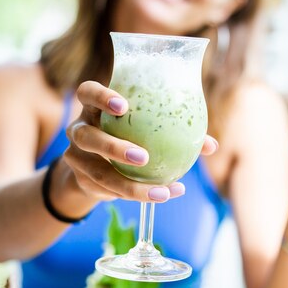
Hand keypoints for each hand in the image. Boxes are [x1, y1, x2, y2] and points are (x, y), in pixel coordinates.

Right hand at [64, 81, 216, 203]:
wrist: (96, 165)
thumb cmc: (129, 135)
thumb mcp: (145, 128)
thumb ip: (175, 130)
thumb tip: (211, 145)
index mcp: (93, 107)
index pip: (87, 92)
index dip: (101, 97)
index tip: (123, 105)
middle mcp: (79, 130)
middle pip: (87, 136)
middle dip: (113, 147)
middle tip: (143, 157)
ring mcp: (76, 157)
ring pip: (98, 173)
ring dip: (129, 184)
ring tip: (161, 191)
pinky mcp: (82, 181)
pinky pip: (108, 192)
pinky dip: (136, 194)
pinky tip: (162, 194)